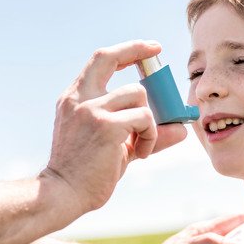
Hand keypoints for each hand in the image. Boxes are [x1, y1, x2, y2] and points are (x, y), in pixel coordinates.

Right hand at [42, 40, 187, 213]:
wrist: (63, 194)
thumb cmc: (86, 173)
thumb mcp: (113, 145)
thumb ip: (142, 132)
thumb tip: (180, 129)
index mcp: (74, 99)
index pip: (100, 60)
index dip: (127, 50)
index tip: (149, 49)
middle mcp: (79, 98)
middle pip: (112, 58)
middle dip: (138, 51)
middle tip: (158, 54)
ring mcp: (91, 110)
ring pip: (138, 95)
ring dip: (149, 119)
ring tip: (141, 145)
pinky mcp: (106, 126)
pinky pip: (145, 119)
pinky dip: (151, 136)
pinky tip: (140, 153)